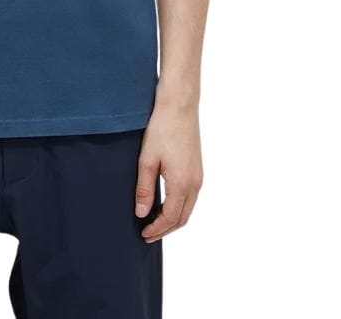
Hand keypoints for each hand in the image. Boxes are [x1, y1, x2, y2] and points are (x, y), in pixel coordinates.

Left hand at [134, 101, 203, 242]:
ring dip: (173, 218)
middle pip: (182, 218)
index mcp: (182, 184)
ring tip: (154, 221)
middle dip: (165, 229)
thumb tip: (141, 213)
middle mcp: (195, 183)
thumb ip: (144, 189)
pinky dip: (179, 206)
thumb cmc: (162, 129)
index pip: (170, 218)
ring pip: (188, 208)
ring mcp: (199, 176)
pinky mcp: (197, 168)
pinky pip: (190, 196)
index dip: (156, 229)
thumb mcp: (147, 160)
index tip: (142, 234)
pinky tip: (165, 202)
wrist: (179, 106)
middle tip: (147, 234)